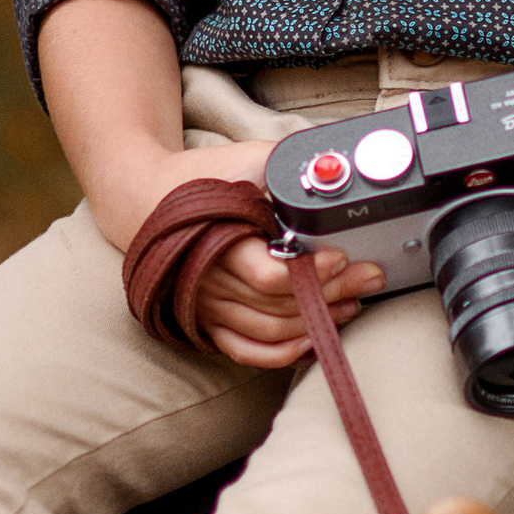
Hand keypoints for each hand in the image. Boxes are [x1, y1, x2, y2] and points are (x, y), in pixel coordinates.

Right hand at [92, 135, 385, 373]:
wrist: (144, 198)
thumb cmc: (198, 178)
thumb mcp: (244, 158)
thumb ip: (285, 164)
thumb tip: (332, 169)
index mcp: (218, 242)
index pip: (269, 275)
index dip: (310, 273)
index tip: (343, 257)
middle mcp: (210, 282)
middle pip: (279, 306)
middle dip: (332, 294)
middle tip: (369, 277)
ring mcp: (207, 307)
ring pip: (270, 332)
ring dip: (316, 323)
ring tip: (352, 302)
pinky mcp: (206, 322)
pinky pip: (246, 351)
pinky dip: (282, 354)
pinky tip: (313, 342)